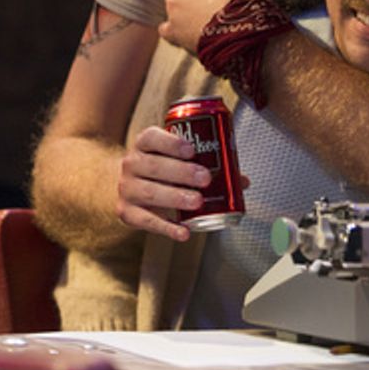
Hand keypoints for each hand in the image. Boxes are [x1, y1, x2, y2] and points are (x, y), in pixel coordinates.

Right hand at [117, 126, 250, 241]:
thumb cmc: (161, 168)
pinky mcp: (127, 213)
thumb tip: (242, 181)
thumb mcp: (175, 158)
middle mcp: (131, 164)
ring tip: (198, 201)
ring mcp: (127, 189)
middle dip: (181, 172)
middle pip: (154, 166)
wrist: (130, 185)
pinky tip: (185, 232)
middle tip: (204, 178)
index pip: (152, 138)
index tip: (192, 149)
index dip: (171, 142)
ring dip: (175, 197)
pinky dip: (167, 228)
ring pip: (150, 192)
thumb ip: (207, 163)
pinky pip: (148, 221)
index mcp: (144, 144)